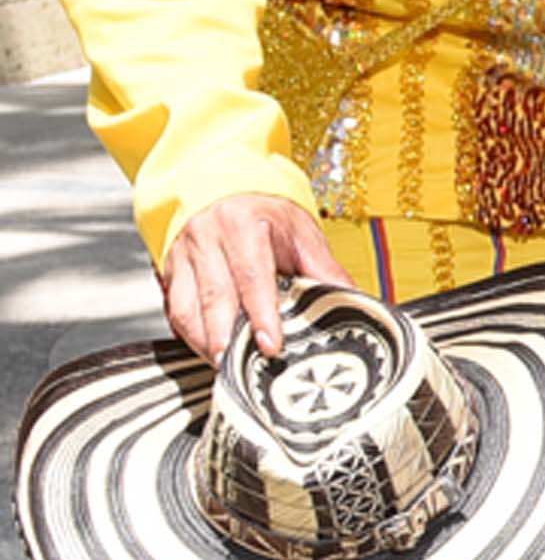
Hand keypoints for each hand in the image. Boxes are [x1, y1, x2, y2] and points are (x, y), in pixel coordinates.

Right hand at [161, 193, 341, 360]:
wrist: (227, 191)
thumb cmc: (267, 216)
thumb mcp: (303, 234)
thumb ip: (326, 270)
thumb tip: (358, 303)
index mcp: (242, 225)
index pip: (252, 275)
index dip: (261, 314)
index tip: (270, 345)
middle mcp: (207, 238)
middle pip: (214, 295)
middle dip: (226, 336)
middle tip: (238, 368)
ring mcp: (183, 255)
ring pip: (187, 306)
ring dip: (205, 341)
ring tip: (224, 367)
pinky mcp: (170, 271)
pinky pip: (175, 308)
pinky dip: (190, 334)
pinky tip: (209, 351)